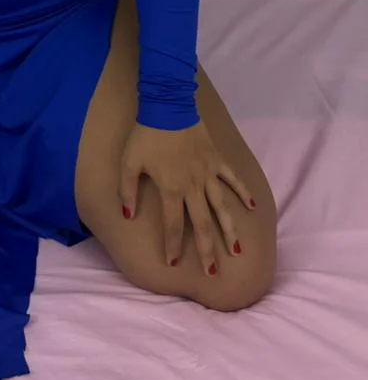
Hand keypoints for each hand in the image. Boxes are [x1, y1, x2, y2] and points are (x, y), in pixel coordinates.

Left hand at [120, 121, 255, 275]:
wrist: (168, 106)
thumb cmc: (145, 135)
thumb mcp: (128, 163)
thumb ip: (127, 191)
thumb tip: (127, 216)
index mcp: (171, 189)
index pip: (172, 225)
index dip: (172, 245)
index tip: (174, 263)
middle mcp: (193, 186)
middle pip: (201, 224)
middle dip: (206, 250)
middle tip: (212, 273)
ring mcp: (208, 174)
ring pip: (221, 208)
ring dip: (229, 230)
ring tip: (236, 250)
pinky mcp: (217, 160)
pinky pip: (233, 180)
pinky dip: (243, 193)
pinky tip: (253, 207)